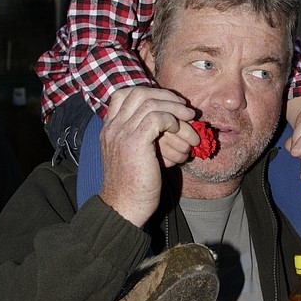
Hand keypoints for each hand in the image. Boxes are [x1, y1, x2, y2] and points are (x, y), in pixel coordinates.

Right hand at [99, 87, 196, 226]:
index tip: (169, 102)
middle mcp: (112, 127)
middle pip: (138, 92)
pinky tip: (179, 130)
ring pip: (150, 103)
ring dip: (175, 108)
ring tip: (190, 117)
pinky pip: (156, 118)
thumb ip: (142, 136)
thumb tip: (171, 123)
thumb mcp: (133, 155)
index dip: (149, 92)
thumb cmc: (134, 185)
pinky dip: (172, 119)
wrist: (124, 208)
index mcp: (109, 129)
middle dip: (165, 95)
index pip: (123, 94)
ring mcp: (121, 134)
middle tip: (184, 107)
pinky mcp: (134, 143)